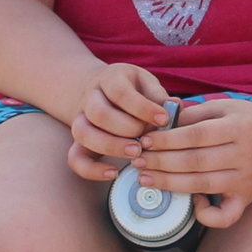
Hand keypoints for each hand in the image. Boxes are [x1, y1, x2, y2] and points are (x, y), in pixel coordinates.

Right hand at [66, 63, 172, 179]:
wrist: (103, 91)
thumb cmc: (134, 90)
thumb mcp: (147, 85)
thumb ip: (159, 97)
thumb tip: (176, 107)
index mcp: (110, 78)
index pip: (121, 92)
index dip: (143, 107)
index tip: (164, 119)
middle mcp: (90, 97)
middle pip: (99, 113)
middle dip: (127, 128)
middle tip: (148, 140)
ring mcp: (80, 119)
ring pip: (83, 133)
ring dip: (111, 146)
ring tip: (136, 153)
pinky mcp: (79, 142)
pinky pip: (75, 158)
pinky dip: (91, 170)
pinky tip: (113, 173)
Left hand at [131, 98, 251, 229]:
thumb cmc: (249, 120)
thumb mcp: (225, 106)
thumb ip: (195, 114)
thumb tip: (161, 122)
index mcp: (238, 128)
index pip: (196, 135)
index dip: (168, 140)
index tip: (145, 140)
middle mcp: (244, 156)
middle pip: (195, 162)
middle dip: (161, 162)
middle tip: (137, 160)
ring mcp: (246, 179)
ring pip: (203, 186)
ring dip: (169, 184)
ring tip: (145, 179)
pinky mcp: (247, 198)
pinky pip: (227, 216)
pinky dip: (207, 215)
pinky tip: (192, 203)